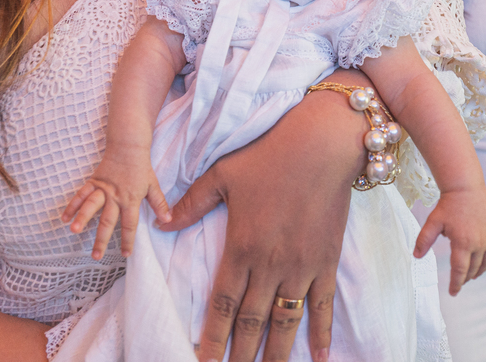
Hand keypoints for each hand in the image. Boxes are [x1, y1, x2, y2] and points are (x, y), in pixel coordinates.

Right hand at [60, 145, 170, 258]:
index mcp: (131, 200)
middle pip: (107, 221)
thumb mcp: (153, 185)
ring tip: (74, 231)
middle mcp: (115, 197)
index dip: (128, 240)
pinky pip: (81, 194)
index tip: (125, 254)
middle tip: (95, 255)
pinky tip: (64, 218)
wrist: (128, 146)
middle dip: (101, 240)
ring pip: (91, 206)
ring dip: (82, 218)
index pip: (129, 225)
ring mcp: (102, 189)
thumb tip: (168, 219)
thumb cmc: (141, 167)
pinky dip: (72, 205)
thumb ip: (159, 204)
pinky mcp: (93, 181)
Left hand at [157, 86, 364, 361]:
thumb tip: (160, 222)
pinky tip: (320, 356)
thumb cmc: (268, 155)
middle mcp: (270, 264)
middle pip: (252, 322)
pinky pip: (323, 304)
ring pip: (286, 321)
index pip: (222, 305)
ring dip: (276, 353)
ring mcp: (301, 266)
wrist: (321, 145)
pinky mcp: (326, 261)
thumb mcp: (222, 175)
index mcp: (241, 247)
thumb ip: (192, 203)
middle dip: (240, 354)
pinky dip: (321, 332)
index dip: (211, 339)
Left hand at [414, 185, 485, 295]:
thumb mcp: (433, 222)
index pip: (460, 270)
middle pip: (473, 269)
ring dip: (478, 272)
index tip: (453, 292)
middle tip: (458, 281)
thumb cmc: (448, 205)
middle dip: (465, 278)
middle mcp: (479, 243)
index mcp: (462, 243)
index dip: (456, 283)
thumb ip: (424, 240)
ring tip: (470, 275)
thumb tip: (416, 256)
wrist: (466, 188)